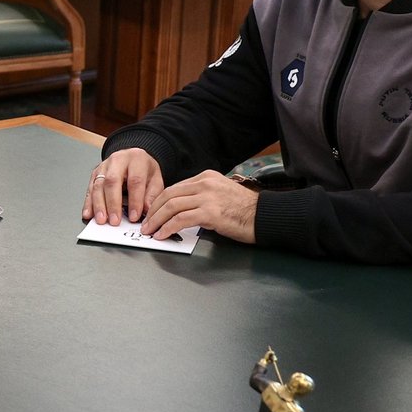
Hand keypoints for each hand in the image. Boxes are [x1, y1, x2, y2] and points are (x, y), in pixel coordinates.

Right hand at [84, 148, 163, 224]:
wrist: (133, 159)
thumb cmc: (144, 170)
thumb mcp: (155, 179)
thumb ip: (152, 195)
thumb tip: (146, 210)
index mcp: (137, 159)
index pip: (135, 180)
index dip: (134, 200)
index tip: (134, 216)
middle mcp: (118, 160)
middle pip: (112, 181)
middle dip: (113, 203)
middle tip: (115, 220)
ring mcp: (104, 166)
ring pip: (98, 185)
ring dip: (99, 205)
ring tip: (102, 220)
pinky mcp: (95, 174)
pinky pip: (89, 189)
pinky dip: (88, 203)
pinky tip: (89, 214)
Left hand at [140, 171, 257, 242]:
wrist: (266, 216)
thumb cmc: (246, 211)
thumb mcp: (221, 195)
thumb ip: (201, 197)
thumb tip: (180, 209)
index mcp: (207, 177)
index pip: (175, 187)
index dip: (158, 202)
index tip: (151, 213)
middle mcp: (205, 183)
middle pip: (169, 195)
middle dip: (153, 211)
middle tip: (145, 224)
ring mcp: (208, 196)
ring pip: (171, 206)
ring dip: (156, 220)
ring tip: (149, 231)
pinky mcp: (210, 212)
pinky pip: (181, 219)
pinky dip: (168, 228)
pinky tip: (162, 234)